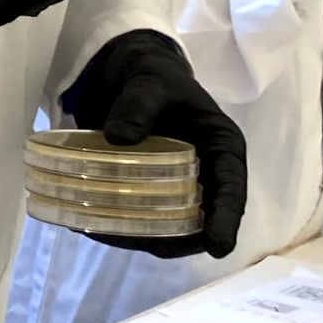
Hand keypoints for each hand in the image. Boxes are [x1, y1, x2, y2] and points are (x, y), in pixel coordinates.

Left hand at [59, 29, 248, 260]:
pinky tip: (91, 224)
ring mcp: (177, 189)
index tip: (219, 248)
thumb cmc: (153, 76)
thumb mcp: (150, 82)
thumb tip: (119, 138)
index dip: (227, 220)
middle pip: (201, 222)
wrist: (125, 75)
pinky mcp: (149, 194)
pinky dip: (120, 227)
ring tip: (105, 231)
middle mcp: (205, 176)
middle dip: (175, 239)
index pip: (231, 190)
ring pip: (168, 229)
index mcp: (222, 149)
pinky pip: (141, 221)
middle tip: (137, 239)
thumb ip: (139, 105)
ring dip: (141, 237)